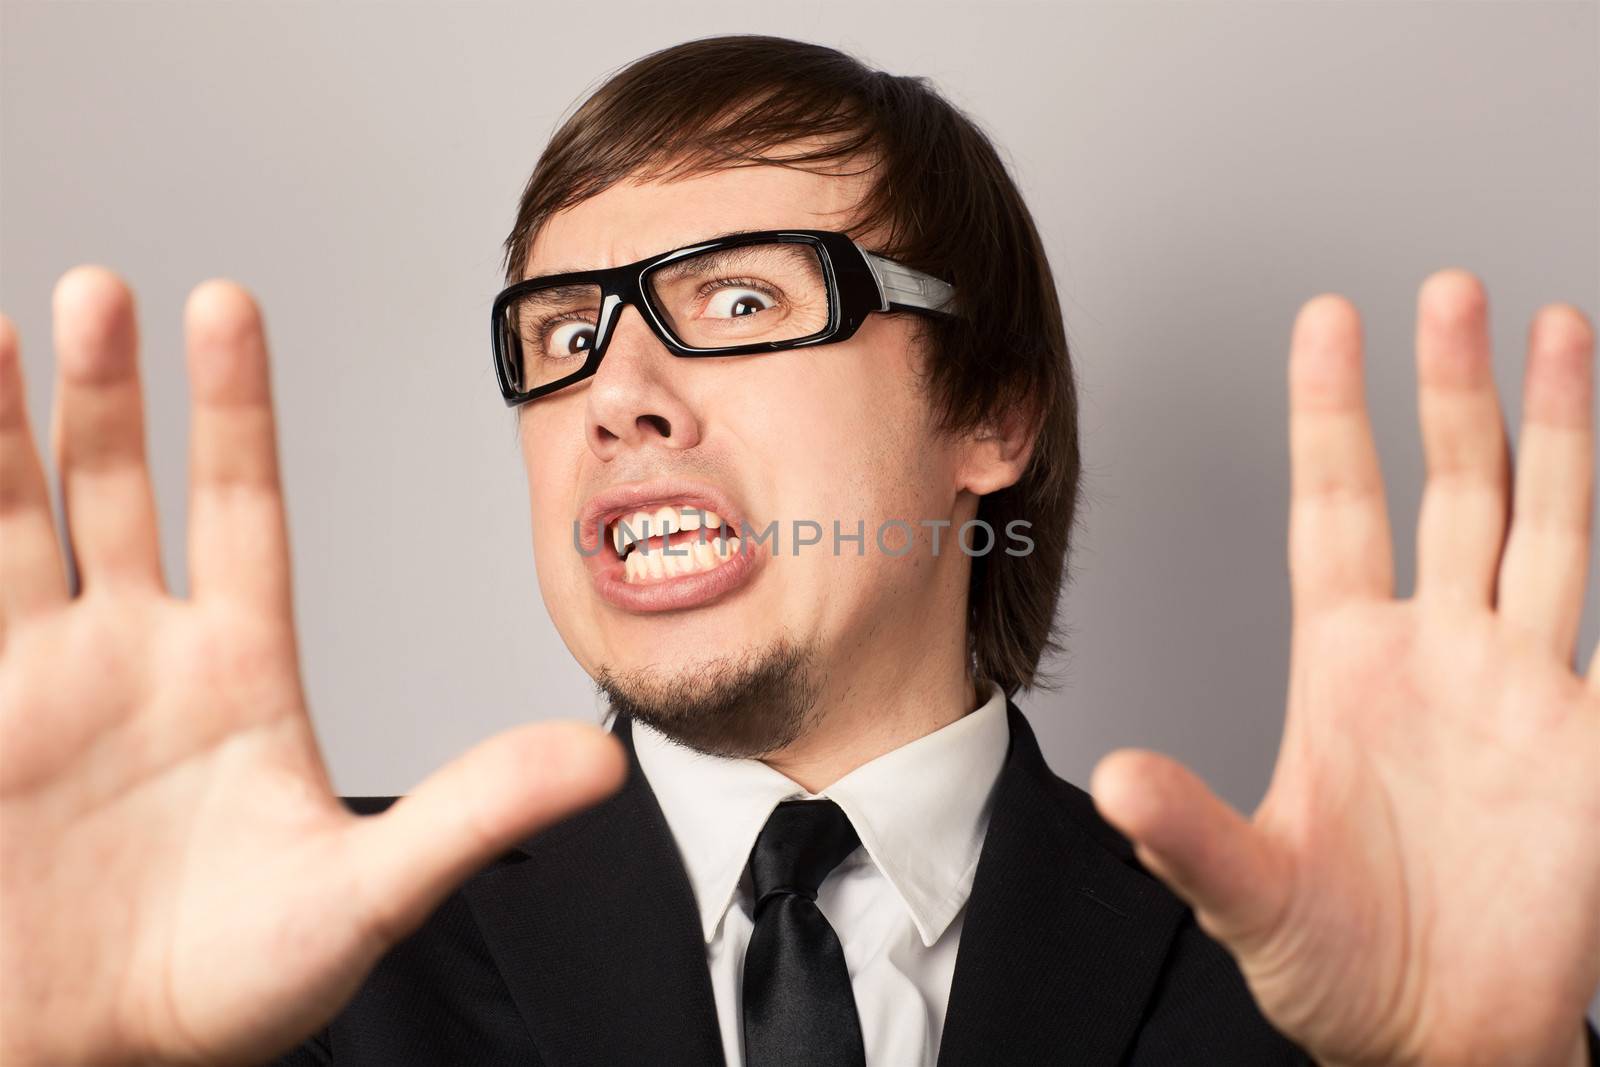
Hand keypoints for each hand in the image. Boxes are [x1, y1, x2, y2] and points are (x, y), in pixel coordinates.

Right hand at [0, 268, 625, 1065]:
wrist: (92, 1056)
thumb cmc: (231, 986)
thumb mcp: (364, 895)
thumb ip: (474, 811)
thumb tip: (604, 758)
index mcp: (239, 670)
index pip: (241, 506)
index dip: (233, 407)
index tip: (224, 307)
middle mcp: (139, 653)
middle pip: (120, 489)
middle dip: (111, 394)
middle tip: (107, 292)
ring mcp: (42, 680)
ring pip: (18, 520)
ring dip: (4, 430)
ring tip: (4, 333)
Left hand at [1091, 269, 1599, 1066]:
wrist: (1435, 1032)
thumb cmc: (1335, 963)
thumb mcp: (1246, 891)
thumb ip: (1189, 832)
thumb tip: (1115, 781)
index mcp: (1345, 661)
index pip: (1337, 505)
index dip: (1332, 411)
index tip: (1328, 319)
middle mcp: (1436, 651)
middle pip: (1451, 487)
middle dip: (1451, 389)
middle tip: (1451, 292)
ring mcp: (1521, 685)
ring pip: (1547, 525)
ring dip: (1557, 429)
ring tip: (1558, 329)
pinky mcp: (1588, 740)